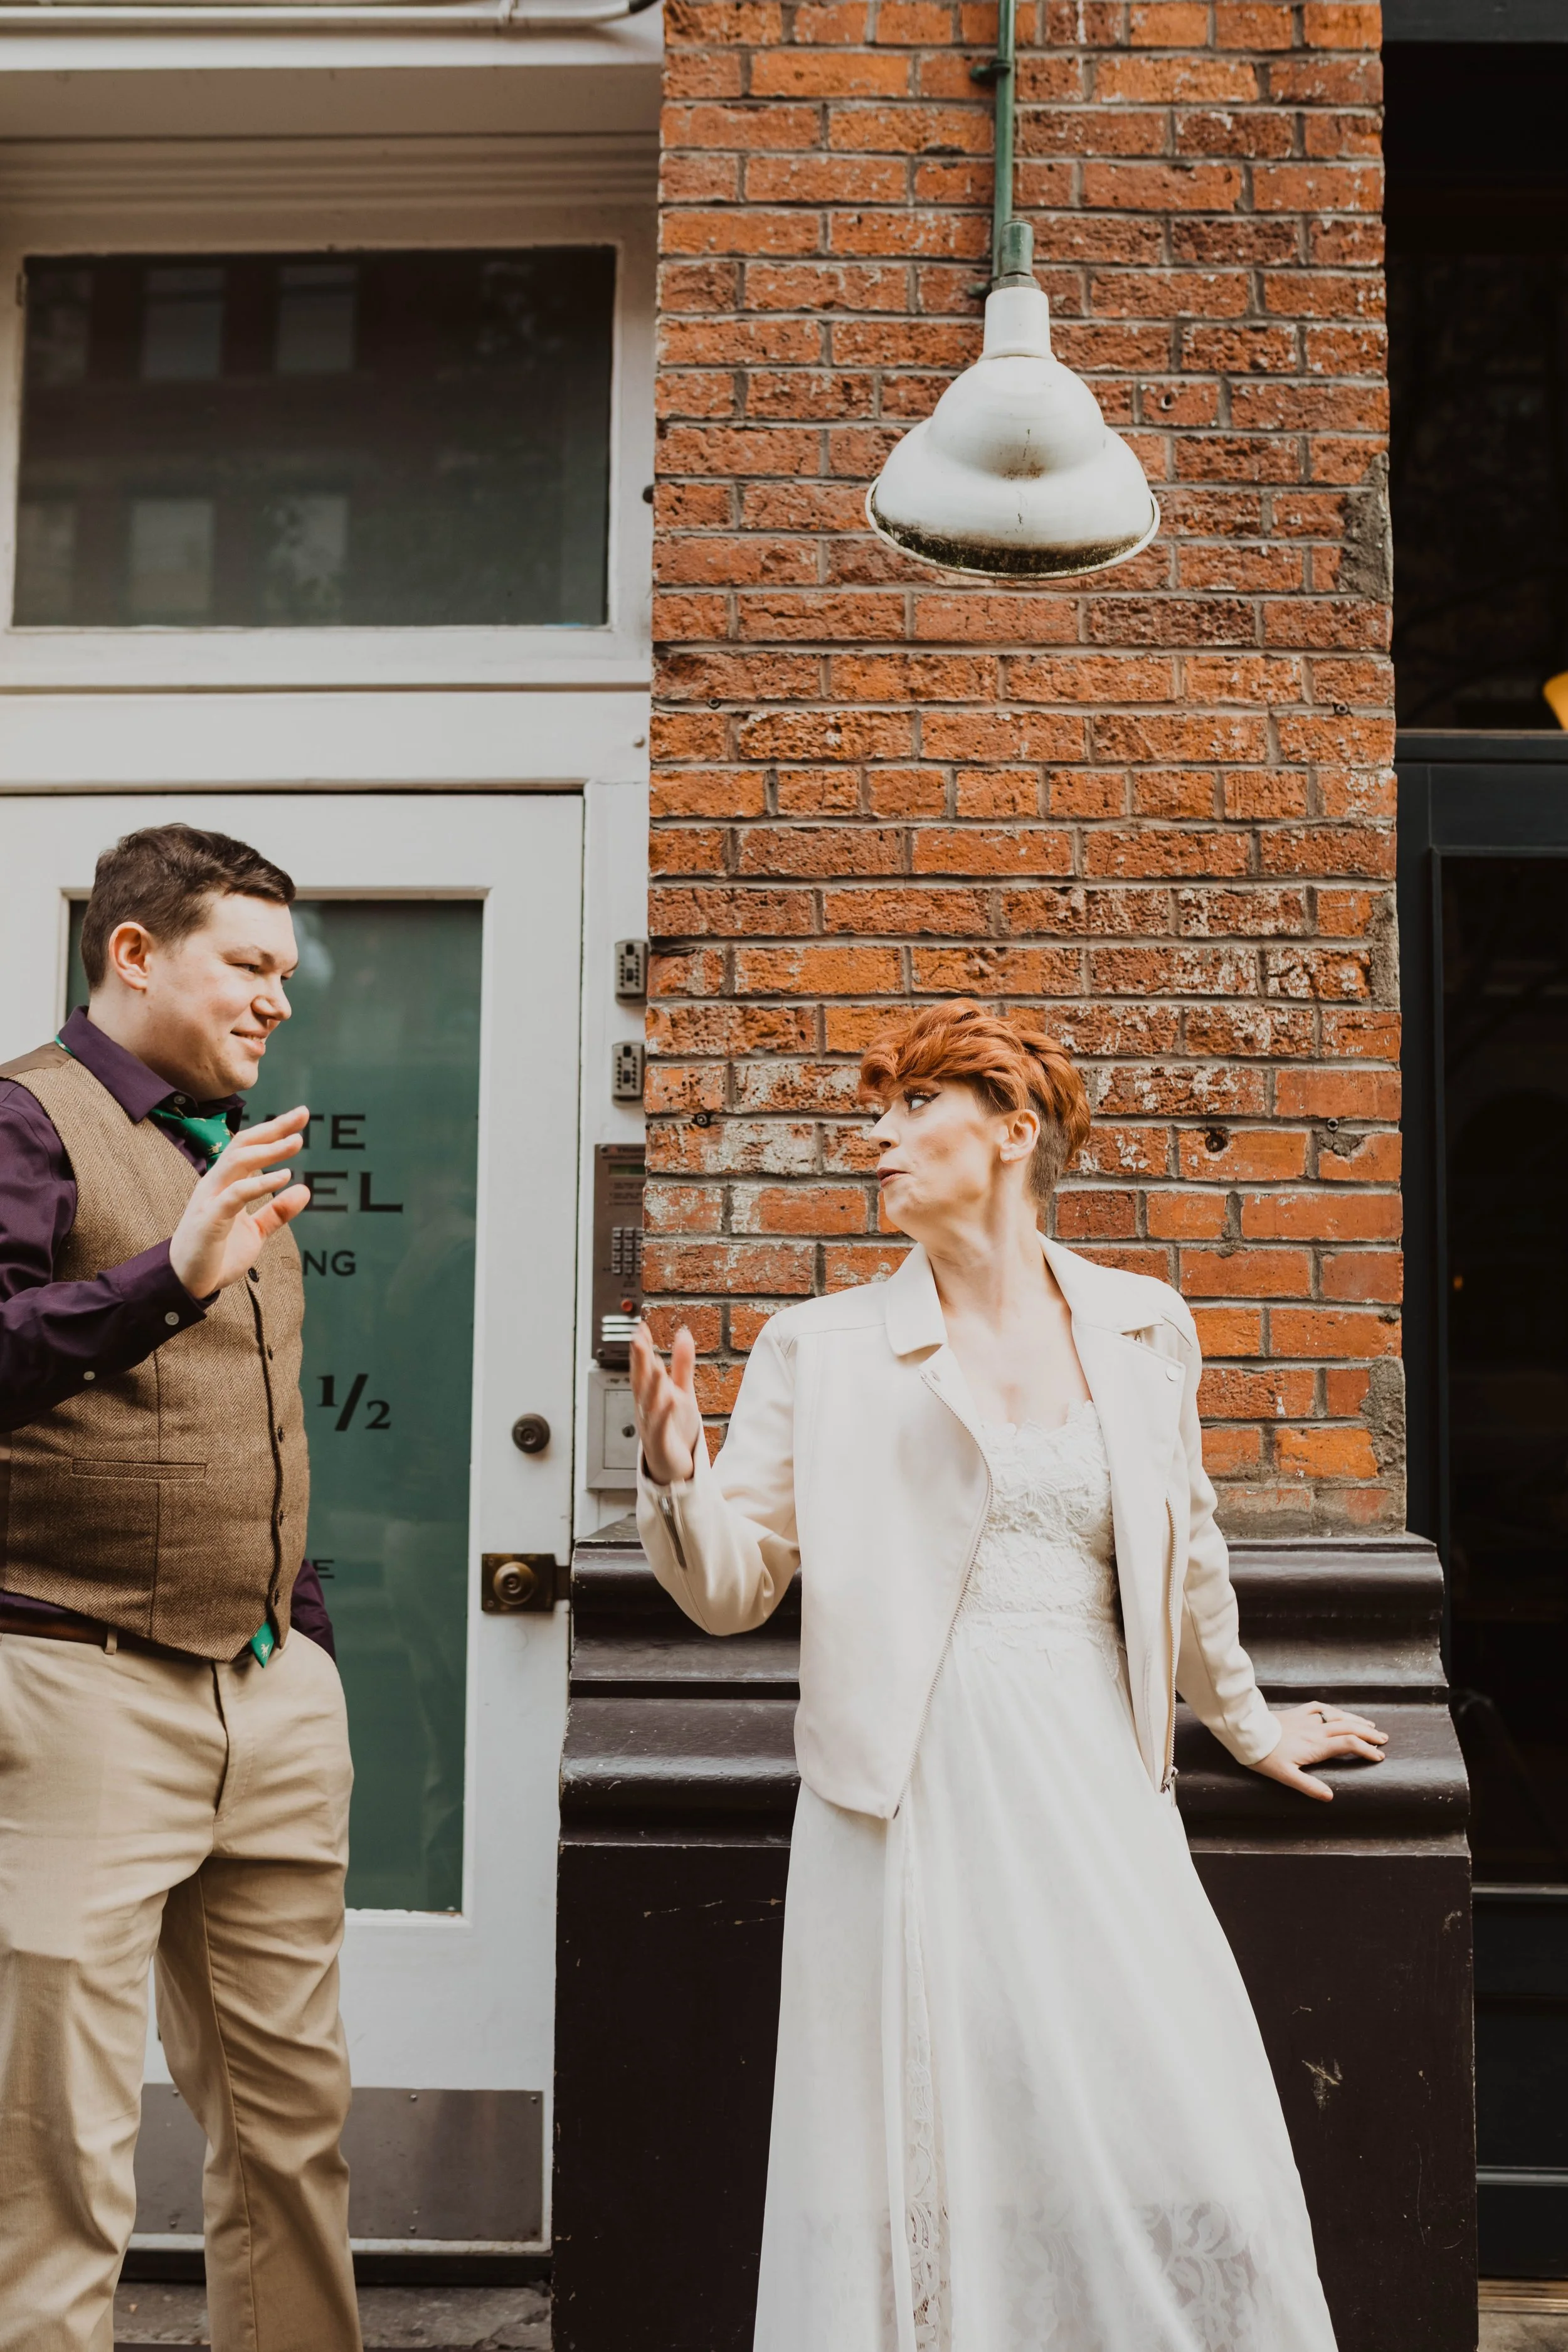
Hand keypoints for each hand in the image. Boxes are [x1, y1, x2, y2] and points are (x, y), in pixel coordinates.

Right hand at [168, 1107, 311, 1298]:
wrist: (186, 1284)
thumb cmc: (217, 1254)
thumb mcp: (255, 1232)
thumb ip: (277, 1212)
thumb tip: (305, 1189)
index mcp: (224, 1184)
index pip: (248, 1147)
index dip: (273, 1130)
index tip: (299, 1118)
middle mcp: (215, 1184)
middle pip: (242, 1145)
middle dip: (272, 1128)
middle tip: (302, 1114)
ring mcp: (210, 1200)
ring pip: (237, 1162)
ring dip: (268, 1150)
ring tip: (296, 1142)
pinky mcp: (209, 1220)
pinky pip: (235, 1194)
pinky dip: (259, 1183)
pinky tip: (283, 1177)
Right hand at [629, 1321, 701, 1486]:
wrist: (674, 1466)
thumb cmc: (676, 1429)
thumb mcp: (682, 1391)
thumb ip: (682, 1364)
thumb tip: (683, 1334)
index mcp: (651, 1394)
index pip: (644, 1367)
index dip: (642, 1348)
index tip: (641, 1328)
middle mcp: (647, 1408)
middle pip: (641, 1381)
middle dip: (639, 1361)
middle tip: (638, 1339)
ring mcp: (651, 1425)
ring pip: (648, 1402)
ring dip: (650, 1384)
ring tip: (654, 1365)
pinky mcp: (659, 1442)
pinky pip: (660, 1426)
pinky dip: (663, 1413)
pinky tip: (668, 1401)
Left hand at [1250, 1701, 1388, 1802]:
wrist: (1247, 1733)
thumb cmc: (1265, 1757)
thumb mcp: (1286, 1776)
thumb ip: (1309, 1786)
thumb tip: (1330, 1797)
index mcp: (1316, 1746)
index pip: (1349, 1745)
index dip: (1366, 1750)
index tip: (1379, 1756)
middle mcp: (1315, 1730)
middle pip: (1348, 1728)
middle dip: (1368, 1733)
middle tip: (1383, 1739)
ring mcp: (1306, 1719)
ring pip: (1337, 1716)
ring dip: (1355, 1720)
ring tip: (1369, 1724)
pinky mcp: (1296, 1712)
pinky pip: (1319, 1708)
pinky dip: (1333, 1710)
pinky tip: (1337, 1712)